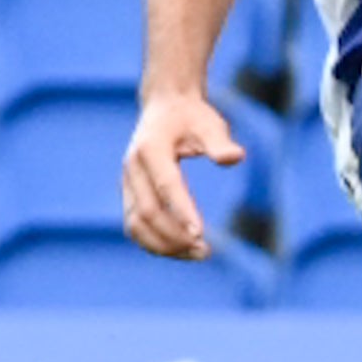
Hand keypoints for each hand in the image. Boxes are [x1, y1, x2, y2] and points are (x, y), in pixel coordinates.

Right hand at [120, 90, 244, 258]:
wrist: (164, 107)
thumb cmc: (191, 117)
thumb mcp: (210, 124)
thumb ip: (220, 143)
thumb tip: (234, 158)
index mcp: (150, 149)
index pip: (165, 186)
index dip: (181, 212)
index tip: (201, 235)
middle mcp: (132, 168)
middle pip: (147, 212)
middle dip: (174, 236)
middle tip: (206, 250)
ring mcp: (127, 183)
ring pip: (135, 225)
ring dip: (163, 245)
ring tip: (197, 254)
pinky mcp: (130, 195)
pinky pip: (135, 226)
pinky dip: (154, 243)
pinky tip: (181, 249)